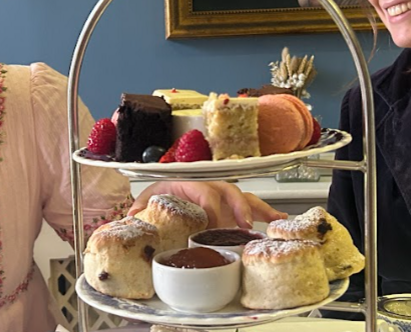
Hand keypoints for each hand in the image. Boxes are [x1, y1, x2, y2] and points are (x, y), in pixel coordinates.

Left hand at [129, 181, 286, 228]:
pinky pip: (251, 205)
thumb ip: (140, 209)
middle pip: (228, 191)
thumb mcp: (147, 201)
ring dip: (258, 209)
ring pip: (243, 197)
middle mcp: (208, 188)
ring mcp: (221, 197)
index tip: (212, 224)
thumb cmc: (159, 195)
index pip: (202, 191)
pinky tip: (278, 219)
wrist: (163, 193)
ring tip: (273, 220)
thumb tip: (131, 218)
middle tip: (244, 225)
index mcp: (188, 185)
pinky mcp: (229, 206)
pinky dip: (265, 211)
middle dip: (239, 207)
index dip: (209, 207)